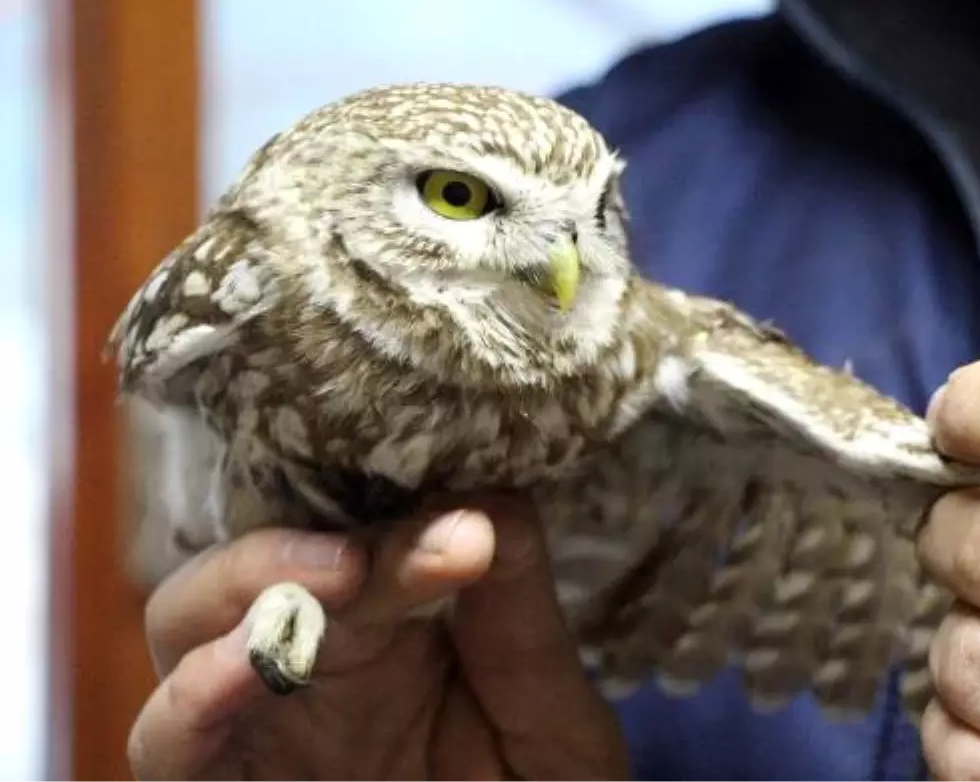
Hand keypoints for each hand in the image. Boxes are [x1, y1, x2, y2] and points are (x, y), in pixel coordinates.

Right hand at [127, 495, 628, 780]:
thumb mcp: (546, 719)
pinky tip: (244, 668)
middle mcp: (312, 657)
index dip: (407, 527)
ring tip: (321, 587)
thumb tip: (502, 505)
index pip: (366, 537)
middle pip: (255, 561)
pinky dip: (188, 702)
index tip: (469, 533)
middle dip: (298, 544)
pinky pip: (165, 742)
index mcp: (390, 623)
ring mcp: (258, 719)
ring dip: (241, 587)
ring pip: (187, 622)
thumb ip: (523, 627)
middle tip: (362, 557)